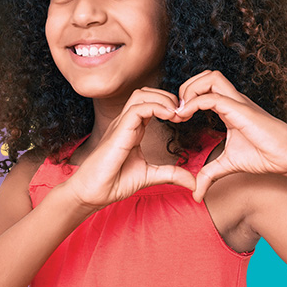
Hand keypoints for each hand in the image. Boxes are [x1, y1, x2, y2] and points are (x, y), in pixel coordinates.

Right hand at [63, 87, 196, 210]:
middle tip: (184, 113)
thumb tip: (193, 183)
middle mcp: (126, 123)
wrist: (92, 193)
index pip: (150, 103)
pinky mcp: (118, 132)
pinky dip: (156, 107)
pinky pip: (137, 109)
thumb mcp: (150, 176)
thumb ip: (171, 175)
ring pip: (141, 95)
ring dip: (163, 99)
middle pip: (146, 93)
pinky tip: (169, 116)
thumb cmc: (113, 183)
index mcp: (133, 130)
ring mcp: (120, 125)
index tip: (184, 118)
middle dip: (168, 97)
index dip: (169, 105)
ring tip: (177, 113)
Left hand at [174, 70, 286, 202]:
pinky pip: (213, 97)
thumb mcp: (227, 165)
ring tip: (181, 112)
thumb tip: (196, 194)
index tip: (176, 118)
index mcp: (229, 107)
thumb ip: (209, 174)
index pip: (205, 87)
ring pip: (210, 77)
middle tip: (177, 111)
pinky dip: (194, 103)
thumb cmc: (263, 156)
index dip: (187, 97)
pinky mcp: (241, 110)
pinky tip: (186, 117)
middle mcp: (233, 100)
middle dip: (186, 87)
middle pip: (206, 75)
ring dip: (190, 90)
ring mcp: (238, 102)